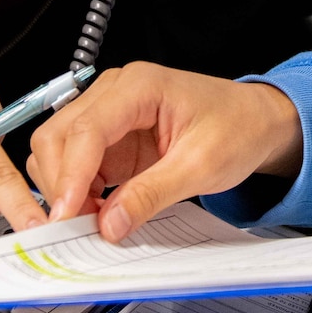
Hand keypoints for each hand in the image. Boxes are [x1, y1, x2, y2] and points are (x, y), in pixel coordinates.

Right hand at [26, 61, 302, 241]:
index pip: (86, 129)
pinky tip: (93, 212)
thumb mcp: (202, 165)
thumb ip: (152, 194)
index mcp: (139, 86)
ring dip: (62, 188)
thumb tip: (109, 223)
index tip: (66, 214)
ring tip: (88, 221)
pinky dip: (74, 191)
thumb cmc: (238, 126)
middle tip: (74, 226)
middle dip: (58, 183)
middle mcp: (115, 94)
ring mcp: (108, 115)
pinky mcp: (109, 139)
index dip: (70, 175)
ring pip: (56, 149)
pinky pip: (74, 164)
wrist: (255, 121)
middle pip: (57, 135)